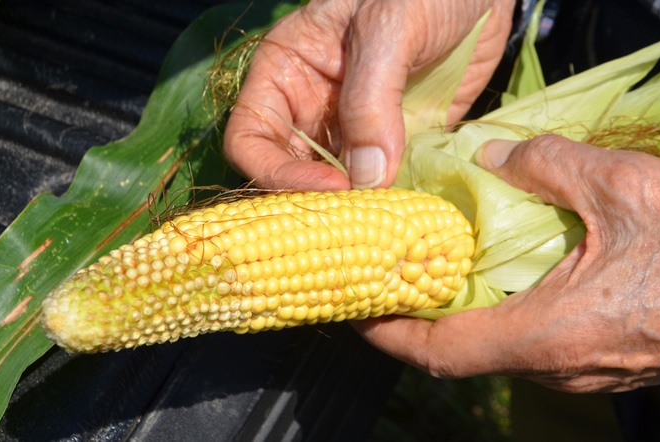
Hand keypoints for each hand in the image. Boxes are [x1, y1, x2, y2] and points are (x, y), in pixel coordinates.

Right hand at [224, 0, 514, 189]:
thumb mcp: (388, 27)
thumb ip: (371, 99)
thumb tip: (368, 177)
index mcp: (286, 72)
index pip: (250, 138)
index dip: (277, 172)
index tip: (332, 185)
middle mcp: (310, 109)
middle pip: (288, 173)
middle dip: (316, 200)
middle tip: (359, 218)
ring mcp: (352, 132)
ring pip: (334, 188)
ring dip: (354, 210)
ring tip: (385, 223)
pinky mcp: (392, 146)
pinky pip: (380, 185)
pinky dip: (390, 204)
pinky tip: (409, 214)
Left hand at [353, 134, 659, 392]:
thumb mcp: (619, 185)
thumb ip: (543, 166)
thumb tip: (494, 160)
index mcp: (546, 335)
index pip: (439, 352)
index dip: (388, 332)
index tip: (357, 307)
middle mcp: (556, 367)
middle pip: (463, 351)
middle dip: (421, 313)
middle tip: (394, 268)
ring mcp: (582, 371)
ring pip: (499, 347)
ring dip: (465, 309)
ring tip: (441, 261)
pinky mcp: (605, 361)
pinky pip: (535, 340)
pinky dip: (505, 309)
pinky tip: (506, 268)